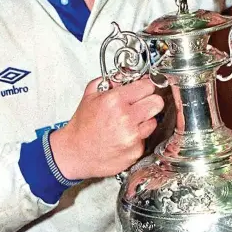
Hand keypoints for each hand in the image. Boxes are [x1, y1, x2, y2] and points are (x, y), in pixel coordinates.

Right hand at [49, 77, 163, 179]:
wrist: (74, 153)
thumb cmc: (81, 128)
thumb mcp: (89, 97)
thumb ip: (107, 82)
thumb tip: (122, 78)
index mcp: (115, 101)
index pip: (147, 86)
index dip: (146, 86)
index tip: (144, 89)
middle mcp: (126, 118)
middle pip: (157, 102)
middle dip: (150, 101)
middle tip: (142, 104)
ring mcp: (132, 137)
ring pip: (154, 121)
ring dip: (145, 120)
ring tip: (130, 123)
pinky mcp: (135, 152)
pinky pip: (146, 139)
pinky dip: (138, 137)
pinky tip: (125, 137)